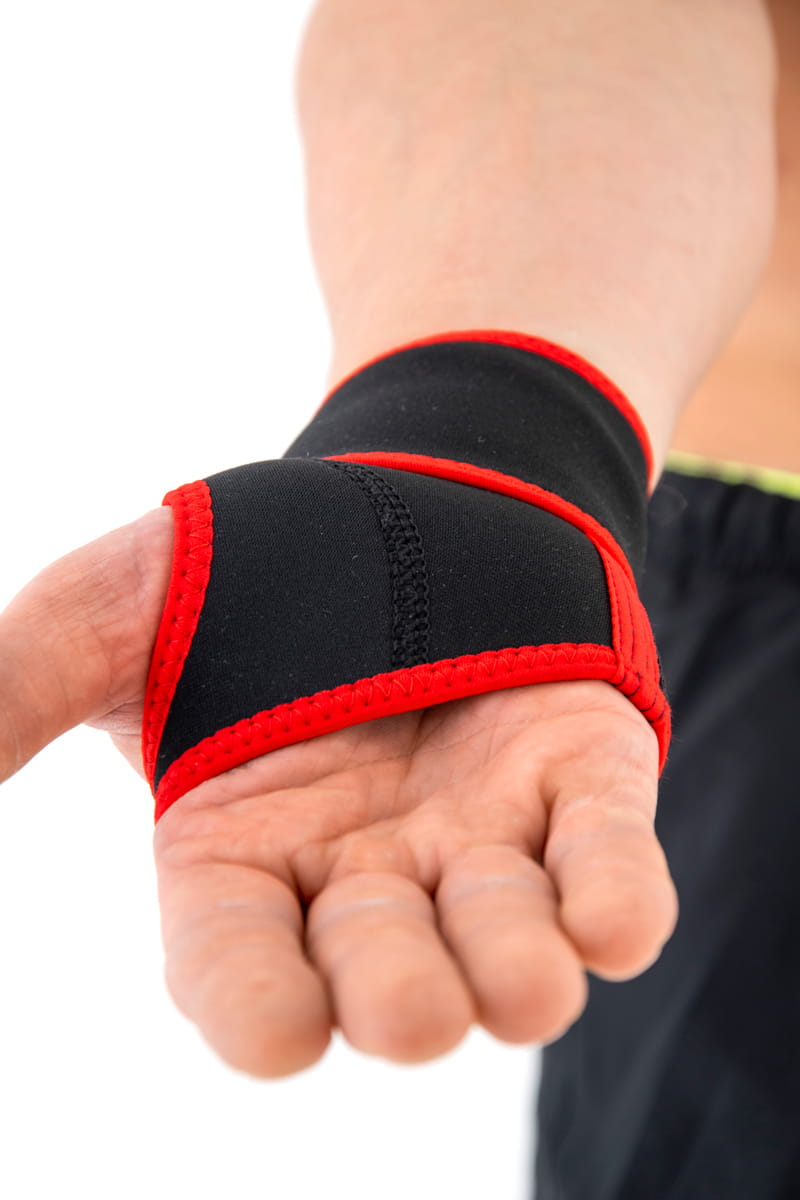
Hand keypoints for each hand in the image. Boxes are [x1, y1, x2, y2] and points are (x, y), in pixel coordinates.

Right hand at [0, 510, 677, 1077]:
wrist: (400, 494)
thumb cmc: (253, 562)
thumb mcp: (116, 603)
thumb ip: (22, 679)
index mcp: (241, 854)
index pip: (236, 968)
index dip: (252, 1007)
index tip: (272, 1032)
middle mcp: (363, 874)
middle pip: (380, 977)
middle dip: (396, 996)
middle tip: (404, 999)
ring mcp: (479, 838)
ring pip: (506, 948)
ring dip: (516, 970)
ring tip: (528, 974)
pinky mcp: (578, 786)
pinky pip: (608, 868)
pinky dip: (616, 902)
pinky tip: (614, 920)